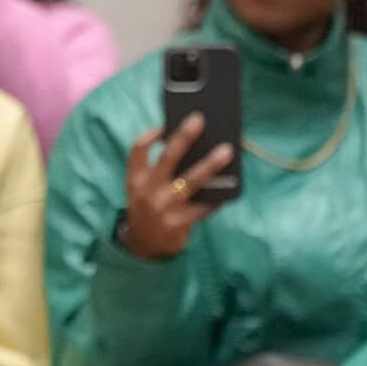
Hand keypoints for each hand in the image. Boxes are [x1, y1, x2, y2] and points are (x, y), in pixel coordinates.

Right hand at [120, 115, 234, 260]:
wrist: (143, 245)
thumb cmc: (150, 206)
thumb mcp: (144, 188)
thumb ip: (160, 169)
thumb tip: (195, 146)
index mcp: (136, 179)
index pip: (137, 151)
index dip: (150, 136)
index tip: (164, 126)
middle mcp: (147, 192)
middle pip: (166, 159)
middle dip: (183, 137)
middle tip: (199, 119)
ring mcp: (163, 208)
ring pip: (191, 181)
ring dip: (210, 164)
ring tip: (227, 151)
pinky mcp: (178, 224)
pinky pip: (203, 206)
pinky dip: (217, 196)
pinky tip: (231, 184)